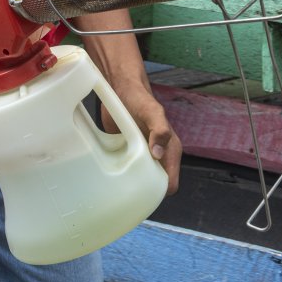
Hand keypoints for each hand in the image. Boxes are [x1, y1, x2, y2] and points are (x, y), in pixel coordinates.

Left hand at [101, 80, 181, 194]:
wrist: (122, 89)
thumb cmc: (140, 99)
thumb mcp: (152, 112)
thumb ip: (160, 130)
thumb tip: (158, 154)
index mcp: (171, 151)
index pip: (170, 183)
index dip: (160, 190)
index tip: (143, 192)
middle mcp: (159, 156)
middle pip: (155, 186)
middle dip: (144, 191)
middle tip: (125, 190)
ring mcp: (144, 156)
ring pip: (142, 181)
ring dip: (131, 184)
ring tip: (115, 183)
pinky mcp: (130, 154)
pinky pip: (129, 172)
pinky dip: (122, 175)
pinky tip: (110, 174)